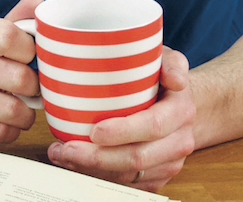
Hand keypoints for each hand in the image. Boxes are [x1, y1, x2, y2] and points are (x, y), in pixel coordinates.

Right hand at [0, 0, 43, 149]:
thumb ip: (14, 21)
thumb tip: (38, 0)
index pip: (9, 36)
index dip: (30, 50)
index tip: (29, 59)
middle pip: (19, 77)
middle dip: (34, 87)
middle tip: (30, 89)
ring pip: (13, 109)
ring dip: (26, 114)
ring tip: (20, 108)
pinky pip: (1, 132)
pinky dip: (12, 130)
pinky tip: (4, 123)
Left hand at [47, 47, 195, 191]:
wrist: (181, 106)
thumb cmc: (165, 78)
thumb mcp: (170, 60)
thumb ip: (171, 63)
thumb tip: (175, 78)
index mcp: (179, 111)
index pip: (153, 126)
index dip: (123, 131)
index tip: (94, 130)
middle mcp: (177, 142)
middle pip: (137, 158)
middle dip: (98, 157)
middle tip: (66, 148)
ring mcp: (167, 163)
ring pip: (129, 176)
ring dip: (92, 169)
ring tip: (61, 154)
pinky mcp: (155, 176)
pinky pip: (127, 183)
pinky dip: (98, 176)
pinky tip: (74, 163)